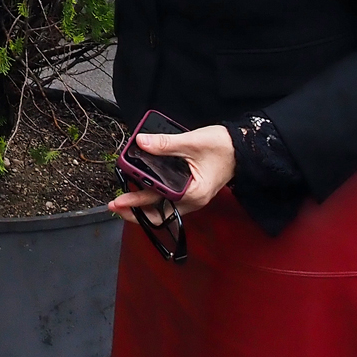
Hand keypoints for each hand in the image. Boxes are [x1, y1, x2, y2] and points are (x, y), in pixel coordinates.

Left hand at [108, 124, 234, 220]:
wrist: (242, 147)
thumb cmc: (222, 146)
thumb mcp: (191, 142)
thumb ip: (165, 144)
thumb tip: (140, 143)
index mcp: (193, 194)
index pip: (159, 206)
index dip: (137, 203)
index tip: (120, 199)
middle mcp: (192, 201)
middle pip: (159, 214)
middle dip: (135, 211)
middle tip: (114, 205)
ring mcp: (191, 198)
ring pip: (163, 209)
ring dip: (143, 205)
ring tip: (124, 199)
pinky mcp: (190, 191)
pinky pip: (168, 200)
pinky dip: (154, 197)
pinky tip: (143, 187)